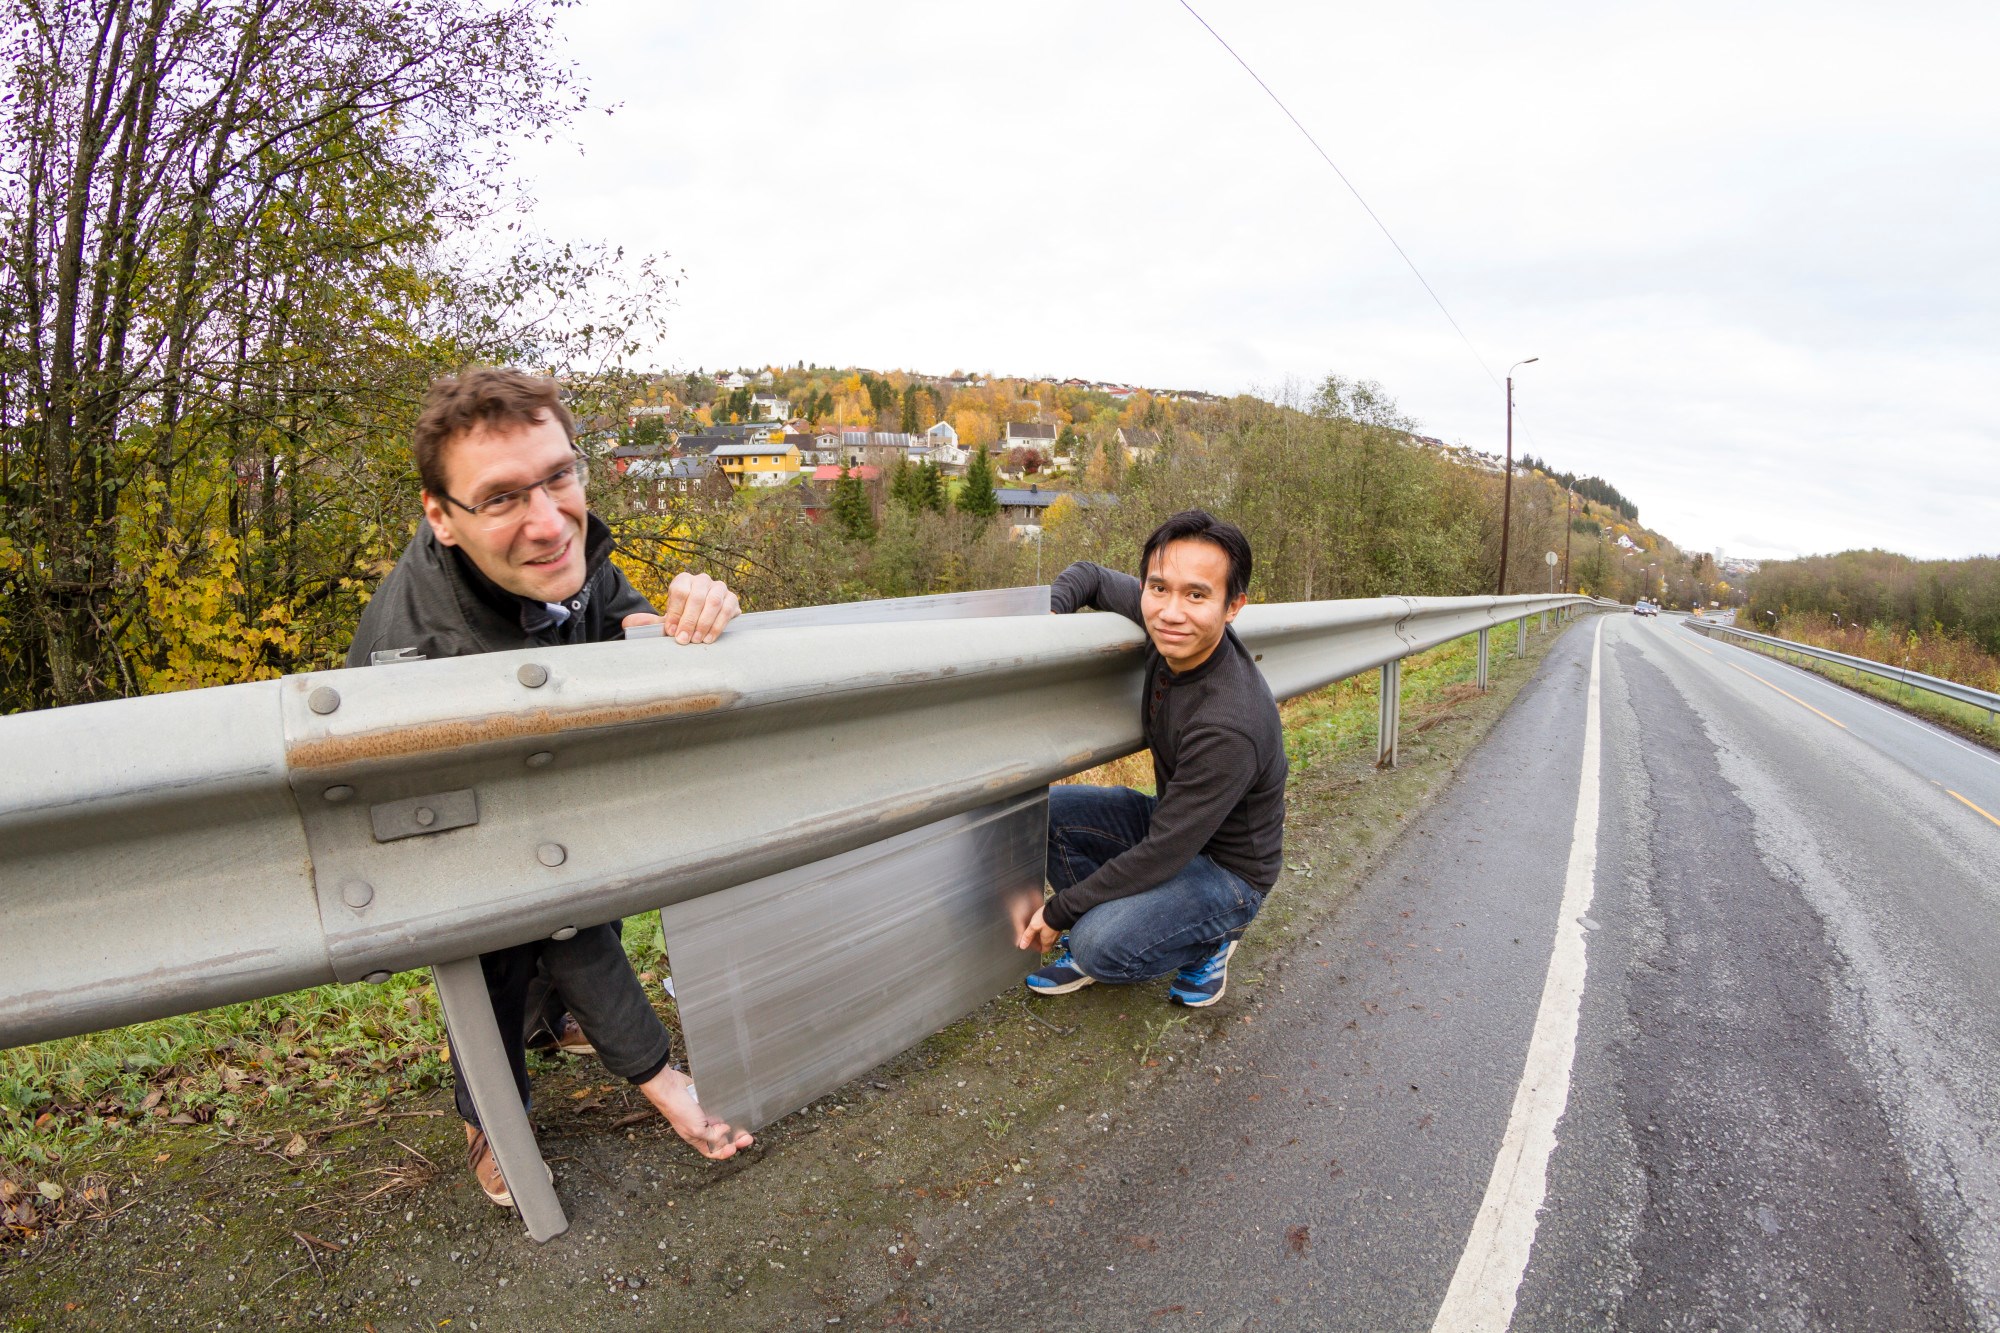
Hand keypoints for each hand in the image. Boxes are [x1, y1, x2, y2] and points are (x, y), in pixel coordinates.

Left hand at [626, 572, 740, 644]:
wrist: (705, 619)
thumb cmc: (683, 619)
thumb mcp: (666, 621)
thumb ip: (648, 622)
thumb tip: (628, 623)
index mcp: (683, 580)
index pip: (679, 592)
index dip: (675, 612)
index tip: (671, 631)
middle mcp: (702, 580)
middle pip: (696, 596)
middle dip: (689, 620)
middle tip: (684, 640)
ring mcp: (719, 588)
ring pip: (713, 602)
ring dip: (704, 623)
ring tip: (697, 641)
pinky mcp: (732, 599)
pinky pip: (727, 609)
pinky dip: (718, 625)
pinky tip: (709, 638)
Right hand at [637, 1065, 753, 1160]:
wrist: (670, 1087)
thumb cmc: (678, 1109)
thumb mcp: (695, 1129)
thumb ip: (712, 1135)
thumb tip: (726, 1132)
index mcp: (696, 1138)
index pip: (712, 1151)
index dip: (723, 1152)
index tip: (734, 1148)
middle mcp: (701, 1128)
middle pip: (721, 1138)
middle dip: (735, 1139)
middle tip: (748, 1137)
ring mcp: (704, 1114)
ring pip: (722, 1123)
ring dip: (734, 1125)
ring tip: (745, 1123)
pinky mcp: (706, 1102)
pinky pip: (720, 1108)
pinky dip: (728, 1110)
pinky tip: (736, 1109)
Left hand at [1017, 904, 1059, 953]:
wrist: (1058, 908)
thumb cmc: (1046, 918)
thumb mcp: (1033, 927)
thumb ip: (1028, 936)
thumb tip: (1023, 946)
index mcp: (1047, 941)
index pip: (1044, 950)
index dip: (1038, 949)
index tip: (1034, 945)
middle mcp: (1054, 938)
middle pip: (1047, 943)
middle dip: (1040, 941)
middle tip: (1034, 937)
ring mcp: (1058, 931)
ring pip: (1050, 936)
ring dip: (1044, 934)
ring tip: (1038, 929)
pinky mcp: (1059, 924)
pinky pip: (1053, 929)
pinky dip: (1048, 928)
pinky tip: (1044, 923)